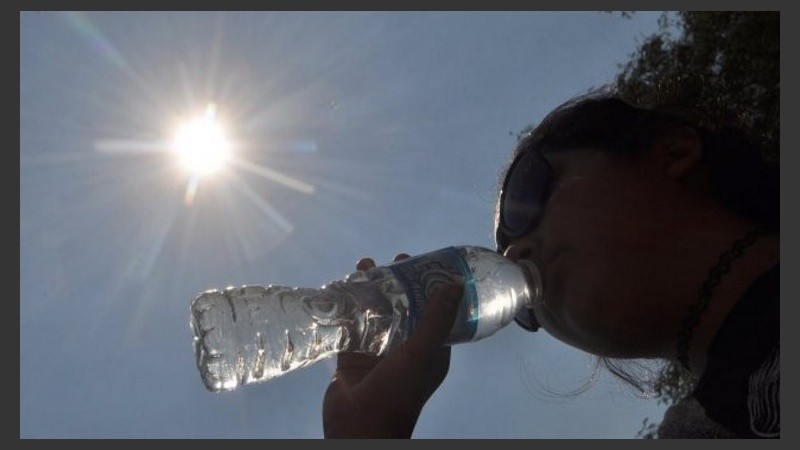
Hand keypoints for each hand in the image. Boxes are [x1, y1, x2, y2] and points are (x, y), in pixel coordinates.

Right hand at [322, 253, 462, 437]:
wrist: (359, 426)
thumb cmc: (398, 391)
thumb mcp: (423, 352)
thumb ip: (438, 318)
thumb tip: (457, 282)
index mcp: (430, 349)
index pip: (434, 310)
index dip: (428, 286)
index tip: (420, 263)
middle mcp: (406, 348)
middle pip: (403, 307)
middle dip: (397, 283)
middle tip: (389, 261)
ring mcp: (379, 351)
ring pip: (377, 313)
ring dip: (371, 290)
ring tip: (363, 267)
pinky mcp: (354, 355)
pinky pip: (353, 325)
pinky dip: (348, 306)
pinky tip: (342, 286)